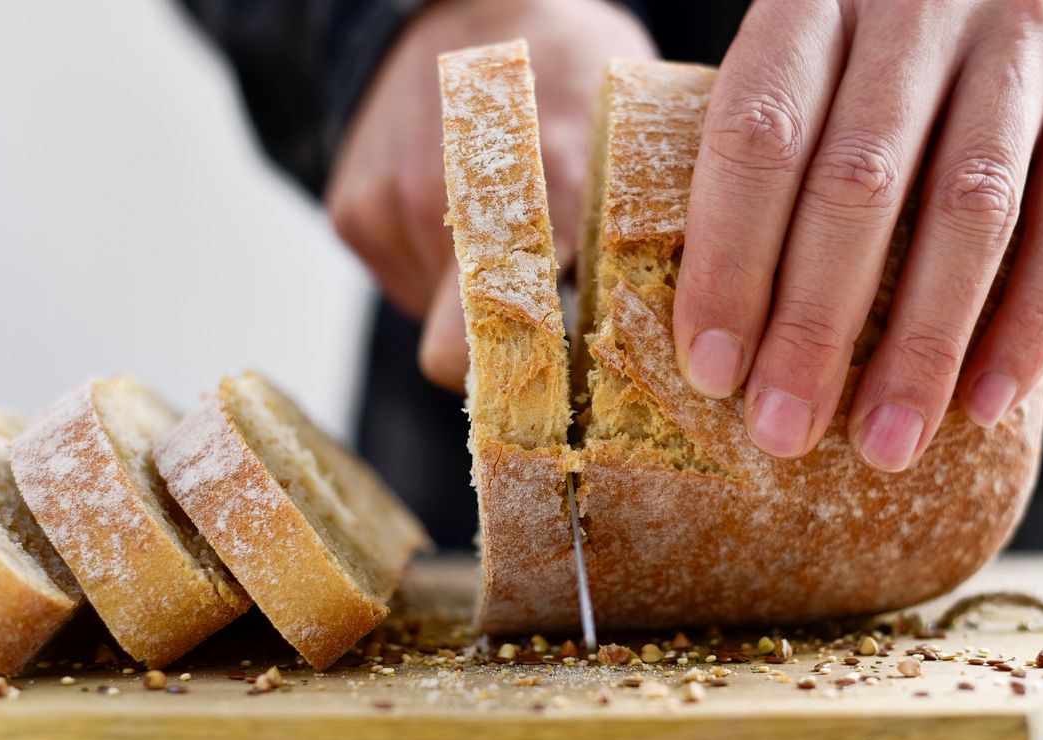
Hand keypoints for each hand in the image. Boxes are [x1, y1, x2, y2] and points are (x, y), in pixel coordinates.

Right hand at [327, 0, 655, 391]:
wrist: (462, 1)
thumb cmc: (570, 71)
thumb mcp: (635, 135)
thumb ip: (650, 232)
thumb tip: (692, 328)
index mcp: (555, 188)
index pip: (525, 336)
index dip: (536, 385)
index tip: (562, 397)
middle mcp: (457, 204)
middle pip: (457, 356)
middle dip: (493, 358)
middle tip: (534, 330)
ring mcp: (391, 205)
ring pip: (427, 323)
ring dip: (465, 305)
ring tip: (501, 239)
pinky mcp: (349, 210)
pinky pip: (399, 284)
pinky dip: (429, 271)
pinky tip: (457, 216)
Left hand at [672, 0, 1042, 470]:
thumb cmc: (851, 76)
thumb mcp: (789, 92)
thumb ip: (752, 178)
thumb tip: (706, 346)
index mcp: (810, 0)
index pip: (758, 137)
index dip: (731, 263)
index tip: (713, 372)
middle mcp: (917, 2)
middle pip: (859, 181)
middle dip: (816, 325)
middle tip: (784, 430)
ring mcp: (1020, 34)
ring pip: (970, 208)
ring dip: (922, 344)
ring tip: (884, 443)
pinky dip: (1029, 321)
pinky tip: (984, 403)